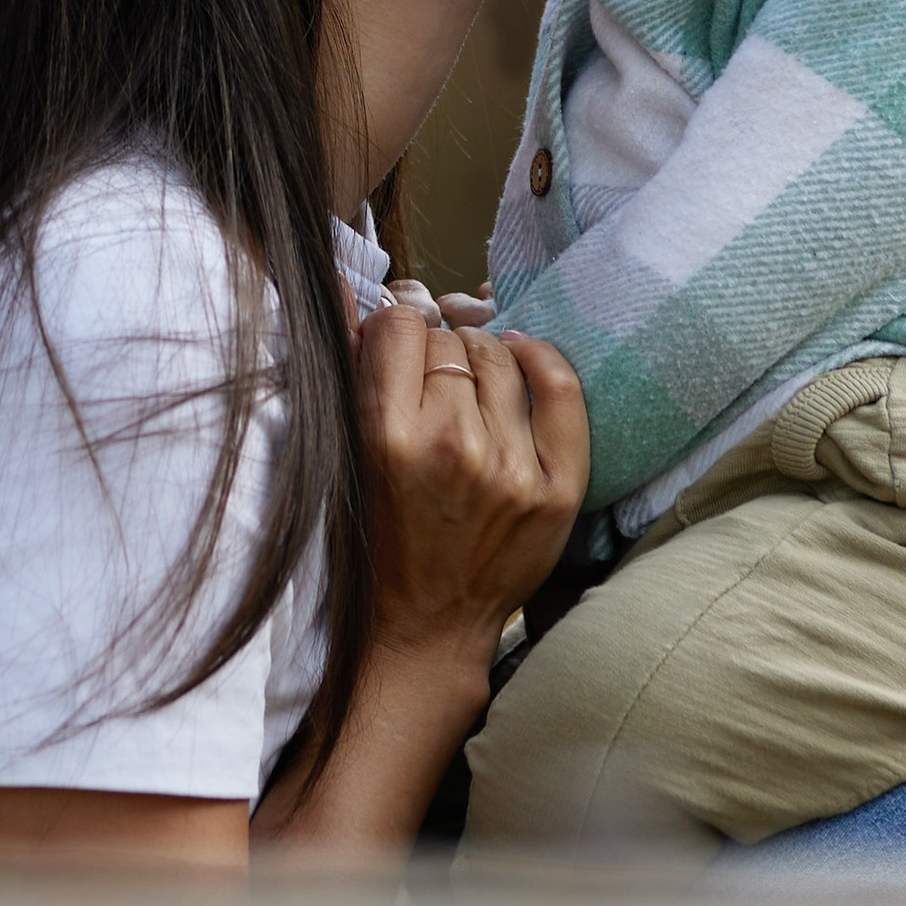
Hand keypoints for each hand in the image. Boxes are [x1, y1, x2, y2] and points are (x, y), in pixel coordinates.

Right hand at [352, 301, 587, 682]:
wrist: (425, 626)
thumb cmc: (378, 539)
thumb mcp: (347, 457)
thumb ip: (351, 369)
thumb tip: (346, 280)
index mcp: (385, 437)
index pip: (398, 326)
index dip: (396, 332)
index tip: (398, 351)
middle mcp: (451, 446)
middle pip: (450, 339)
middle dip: (439, 352)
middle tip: (434, 385)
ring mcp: (510, 467)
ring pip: (499, 354)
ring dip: (482, 359)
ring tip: (470, 387)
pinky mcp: (556, 488)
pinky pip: (560, 387)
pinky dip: (541, 360)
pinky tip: (524, 358)